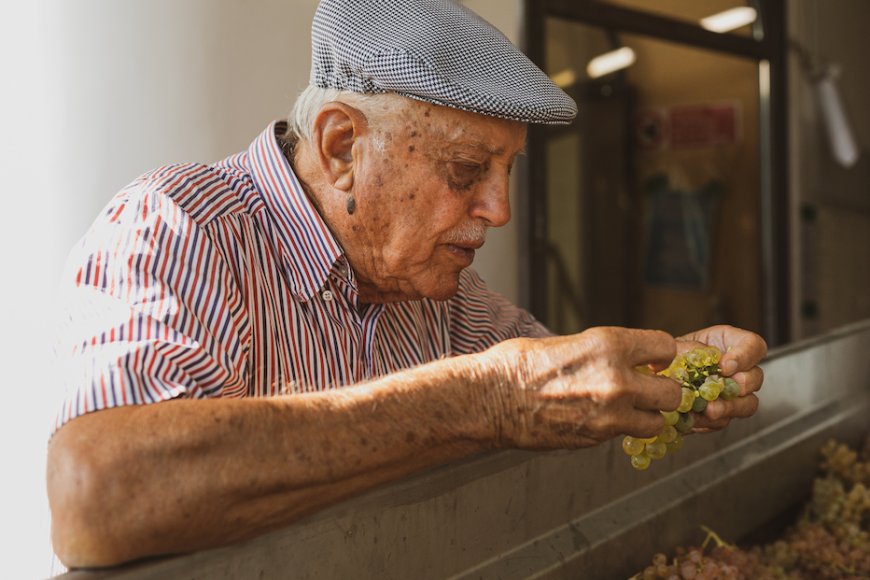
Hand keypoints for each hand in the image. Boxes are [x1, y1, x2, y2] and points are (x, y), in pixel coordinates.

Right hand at [484, 327, 681, 448]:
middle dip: (661, 390)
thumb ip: (604, 352)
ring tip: (627, 409)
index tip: (652, 361)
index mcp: (610, 345)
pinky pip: (628, 434)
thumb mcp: (568, 342)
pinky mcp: (598, 437)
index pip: (665, 347)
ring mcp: (611, 414)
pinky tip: (601, 418)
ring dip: (647, 415)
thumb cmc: (519, 365)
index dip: (660, 355)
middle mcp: (618, 380)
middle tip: (646, 389)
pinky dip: (622, 429)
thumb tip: (624, 357)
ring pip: (658, 421)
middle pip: (673, 392)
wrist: (491, 399)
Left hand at [677, 325, 766, 430]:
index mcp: (731, 344)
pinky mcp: (723, 414)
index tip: (725, 366)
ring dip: (729, 408)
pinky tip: (695, 418)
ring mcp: (734, 394)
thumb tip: (696, 356)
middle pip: (756, 377)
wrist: (661, 379)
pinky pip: (725, 421)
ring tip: (709, 409)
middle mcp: (738, 369)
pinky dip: (710, 422)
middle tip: (722, 388)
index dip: (745, 356)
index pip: (754, 346)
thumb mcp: (676, 346)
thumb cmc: (672, 356)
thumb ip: (687, 349)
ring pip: (748, 404)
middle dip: (742, 385)